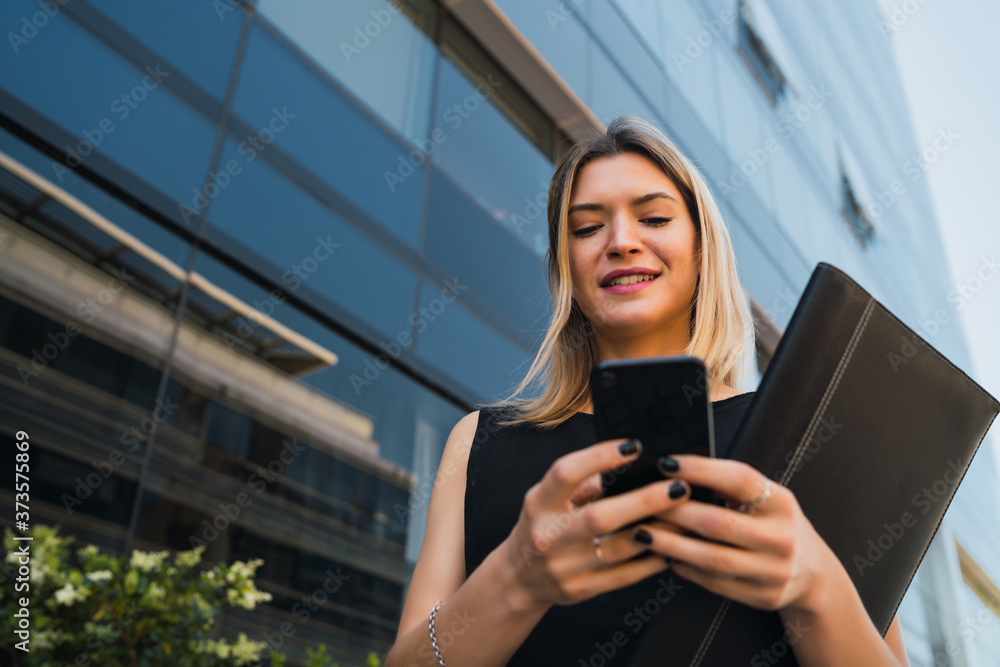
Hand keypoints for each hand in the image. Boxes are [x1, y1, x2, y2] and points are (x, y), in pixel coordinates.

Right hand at [501, 438, 692, 610]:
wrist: (520, 578)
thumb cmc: (543, 525)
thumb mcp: (549, 498)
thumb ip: (583, 482)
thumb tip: (631, 465)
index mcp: (539, 503)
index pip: (566, 473)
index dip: (599, 457)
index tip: (634, 446)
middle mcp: (548, 535)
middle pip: (600, 517)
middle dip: (644, 501)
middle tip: (679, 488)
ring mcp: (563, 566)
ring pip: (617, 550)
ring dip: (656, 533)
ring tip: (685, 518)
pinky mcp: (579, 590)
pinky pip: (622, 576)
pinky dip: (649, 563)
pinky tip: (669, 549)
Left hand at [637, 454, 835, 612]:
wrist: (814, 575)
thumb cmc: (777, 525)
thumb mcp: (768, 499)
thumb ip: (733, 486)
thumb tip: (680, 470)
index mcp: (782, 503)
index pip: (739, 479)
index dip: (700, 469)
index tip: (666, 463)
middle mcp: (781, 537)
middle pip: (717, 522)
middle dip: (674, 512)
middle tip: (642, 502)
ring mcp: (773, 571)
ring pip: (711, 558)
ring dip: (670, 545)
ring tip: (642, 533)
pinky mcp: (762, 597)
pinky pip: (714, 583)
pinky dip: (685, 569)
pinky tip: (665, 558)